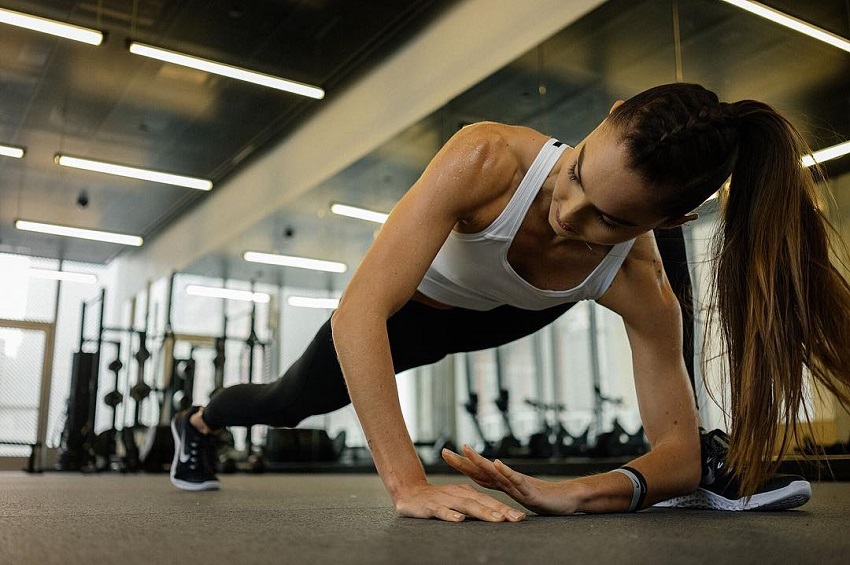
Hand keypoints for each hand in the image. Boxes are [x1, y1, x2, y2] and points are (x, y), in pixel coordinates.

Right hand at [393, 481, 526, 522]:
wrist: (408, 492)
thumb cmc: (436, 499)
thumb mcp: (457, 500)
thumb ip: (473, 506)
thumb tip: (494, 515)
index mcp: (466, 492)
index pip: (489, 501)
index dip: (505, 508)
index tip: (521, 517)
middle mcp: (458, 494)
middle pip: (482, 502)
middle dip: (501, 510)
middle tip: (517, 518)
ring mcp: (445, 499)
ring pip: (466, 505)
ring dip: (482, 512)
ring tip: (497, 519)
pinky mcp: (431, 506)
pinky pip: (441, 511)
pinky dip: (451, 515)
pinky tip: (459, 520)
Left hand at [442, 445, 578, 514]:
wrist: (566, 498)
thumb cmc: (542, 497)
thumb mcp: (515, 495)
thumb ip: (501, 490)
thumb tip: (483, 487)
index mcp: (502, 482)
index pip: (477, 472)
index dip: (461, 464)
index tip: (445, 454)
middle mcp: (507, 479)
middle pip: (480, 469)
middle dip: (462, 460)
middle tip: (444, 451)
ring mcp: (517, 483)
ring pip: (495, 471)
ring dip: (480, 460)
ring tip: (466, 450)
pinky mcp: (529, 490)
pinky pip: (515, 479)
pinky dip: (506, 471)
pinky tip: (497, 464)